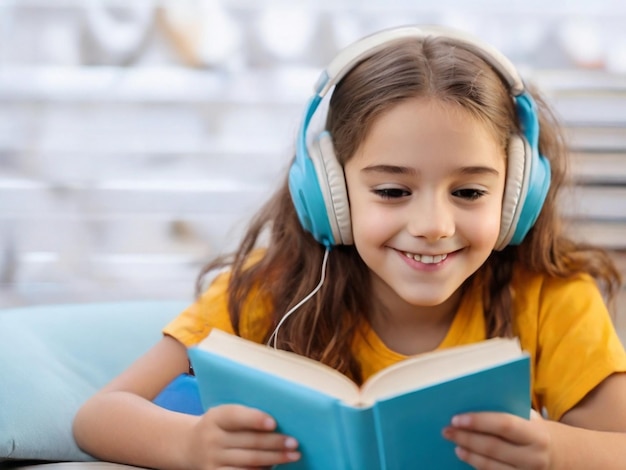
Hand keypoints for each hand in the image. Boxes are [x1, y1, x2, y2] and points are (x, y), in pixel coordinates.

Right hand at [185, 404, 299, 468]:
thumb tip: (278, 424)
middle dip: (274, 443)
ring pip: (249, 461)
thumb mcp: (223, 415)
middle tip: (294, 442)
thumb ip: (245, 417)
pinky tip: (274, 468)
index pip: (235, 416)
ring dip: (274, 459)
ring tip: (293, 456)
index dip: (255, 419)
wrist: (190, 446)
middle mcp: (212, 439)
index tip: (274, 423)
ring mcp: (213, 460)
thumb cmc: (219, 426)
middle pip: (248, 441)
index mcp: (216, 417)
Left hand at [442, 410, 551, 468]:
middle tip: (447, 430)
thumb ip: (508, 411)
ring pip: (491, 466)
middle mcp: (535, 458)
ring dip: (469, 455)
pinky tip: (467, 457)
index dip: (478, 421)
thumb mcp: (530, 419)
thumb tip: (471, 401)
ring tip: (454, 444)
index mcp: (537, 434)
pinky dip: (478, 466)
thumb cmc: (537, 431)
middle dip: (466, 438)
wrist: (565, 457)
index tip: (456, 418)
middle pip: (493, 447)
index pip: (504, 425)